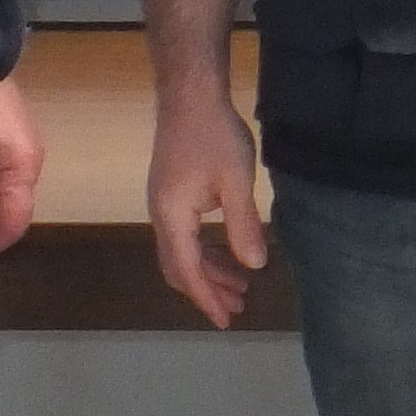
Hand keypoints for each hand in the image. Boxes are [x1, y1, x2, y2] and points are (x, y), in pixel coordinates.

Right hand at [148, 88, 269, 329]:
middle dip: (208, 289)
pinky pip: (186, 235)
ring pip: (182, 251)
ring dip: (209, 270)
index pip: (187, 270)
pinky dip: (206, 250)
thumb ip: (243, 226)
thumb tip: (254, 266)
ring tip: (241, 284)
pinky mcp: (172, 193)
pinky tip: (228, 250)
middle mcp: (161, 216)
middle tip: (238, 307)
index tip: (226, 321)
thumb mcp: (237, 181)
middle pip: (179, 267)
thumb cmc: (214, 135)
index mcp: (173, 217)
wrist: (190, 95)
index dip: (207, 298)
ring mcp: (164, 204)